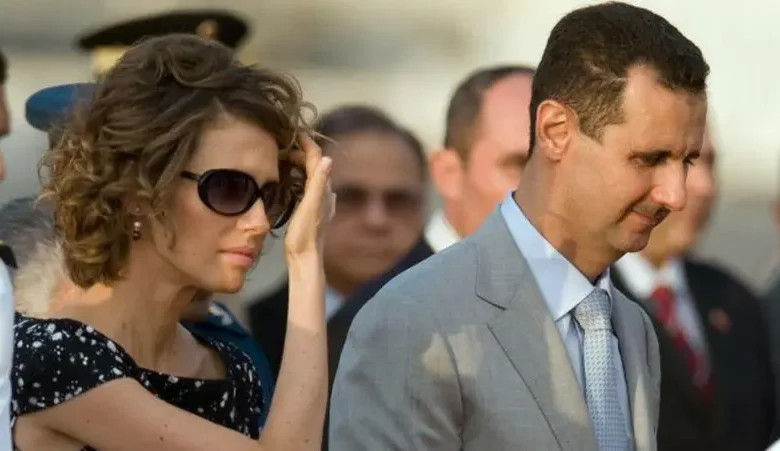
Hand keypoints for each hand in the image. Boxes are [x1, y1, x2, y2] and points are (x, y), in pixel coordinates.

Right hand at [283, 133, 335, 259]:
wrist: (306, 259)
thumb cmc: (305, 235)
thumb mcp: (310, 207)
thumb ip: (318, 183)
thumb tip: (327, 159)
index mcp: (323, 189)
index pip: (317, 158)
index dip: (307, 143)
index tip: (295, 131)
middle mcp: (325, 194)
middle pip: (315, 165)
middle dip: (302, 152)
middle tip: (283, 146)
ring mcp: (321, 203)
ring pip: (313, 176)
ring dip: (301, 165)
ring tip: (286, 159)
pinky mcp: (314, 212)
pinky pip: (309, 188)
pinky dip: (301, 179)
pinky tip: (294, 183)